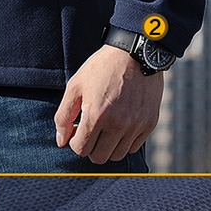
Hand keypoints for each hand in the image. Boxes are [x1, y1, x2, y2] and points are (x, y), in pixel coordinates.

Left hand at [54, 44, 162, 163]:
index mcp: (97, 115)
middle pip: (99, 157)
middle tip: (91, 129)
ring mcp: (136, 125)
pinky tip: (120, 123)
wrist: (135, 53)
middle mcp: (118, 124)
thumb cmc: (101, 68)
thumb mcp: (75, 86)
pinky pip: (134, 147)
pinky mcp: (150, 123)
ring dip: (108, 146)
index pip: (81, 149)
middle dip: (90, 147)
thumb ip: (63, 116)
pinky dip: (124, 141)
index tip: (77, 128)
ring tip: (105, 126)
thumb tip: (61, 141)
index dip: (74, 141)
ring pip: (117, 155)